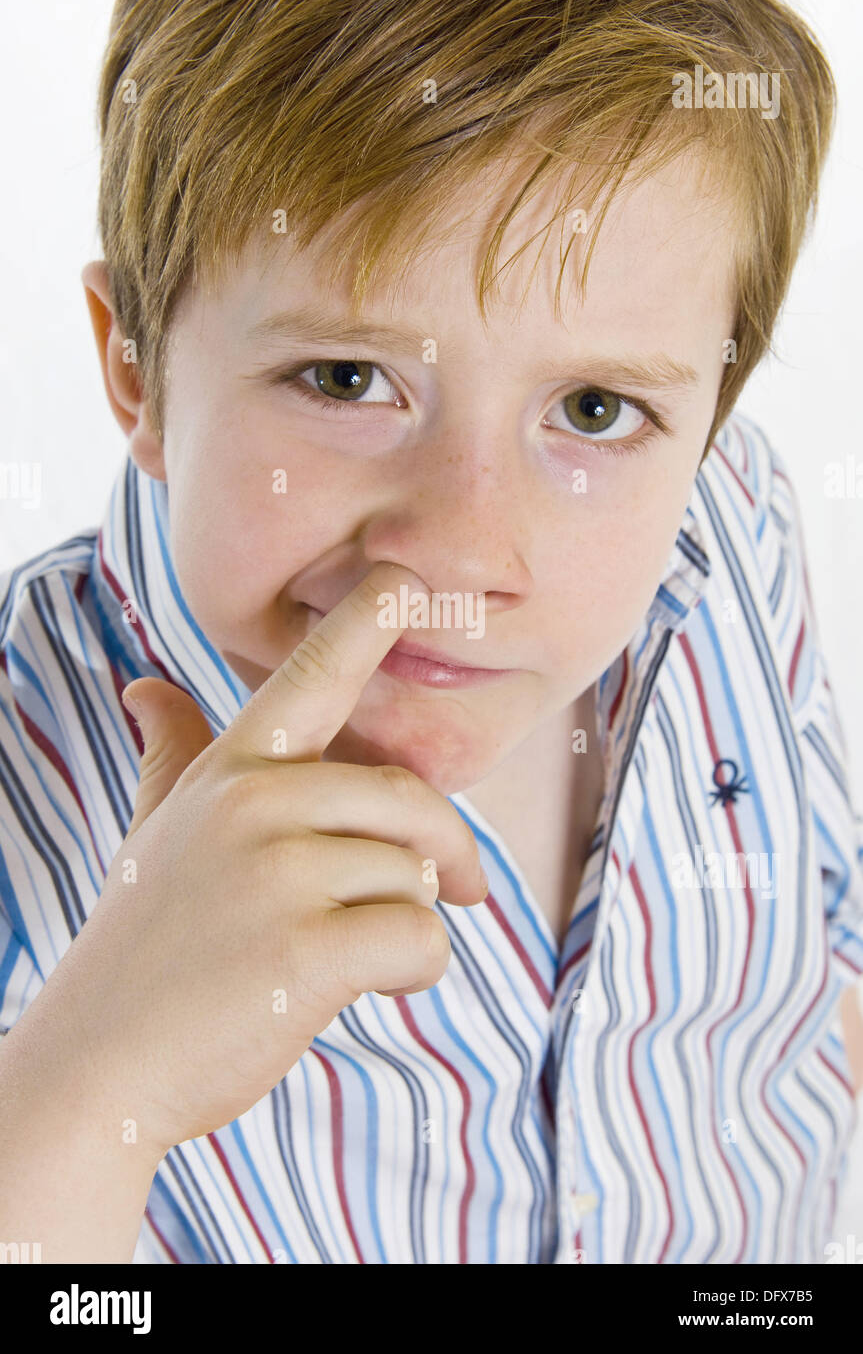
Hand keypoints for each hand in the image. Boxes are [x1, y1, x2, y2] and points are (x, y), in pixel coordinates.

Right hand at [55, 562, 486, 1157]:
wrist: (98, 1065)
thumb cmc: (144, 945)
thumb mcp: (156, 834)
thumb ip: (172, 754)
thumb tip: (145, 688)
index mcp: (229, 771)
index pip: (309, 679)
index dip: (364, 623)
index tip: (407, 577)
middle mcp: (253, 805)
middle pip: (408, 801)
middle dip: (444, 852)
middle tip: (458, 890)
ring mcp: (277, 875)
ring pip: (416, 877)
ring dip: (411, 922)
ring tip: (355, 952)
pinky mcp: (305, 951)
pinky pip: (419, 939)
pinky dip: (417, 972)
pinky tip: (370, 988)